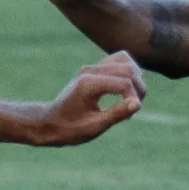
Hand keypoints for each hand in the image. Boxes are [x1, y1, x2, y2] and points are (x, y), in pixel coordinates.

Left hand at [22, 51, 143, 146]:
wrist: (50, 122)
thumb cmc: (70, 128)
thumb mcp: (94, 126)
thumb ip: (116, 114)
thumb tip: (137, 104)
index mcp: (88, 84)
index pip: (124, 82)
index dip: (134, 98)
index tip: (131, 114)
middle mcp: (90, 70)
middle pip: (128, 69)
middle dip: (138, 88)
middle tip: (133, 108)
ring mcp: (91, 67)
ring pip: (125, 60)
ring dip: (135, 78)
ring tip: (131, 99)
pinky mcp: (94, 69)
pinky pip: (118, 61)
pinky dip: (128, 73)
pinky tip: (125, 91)